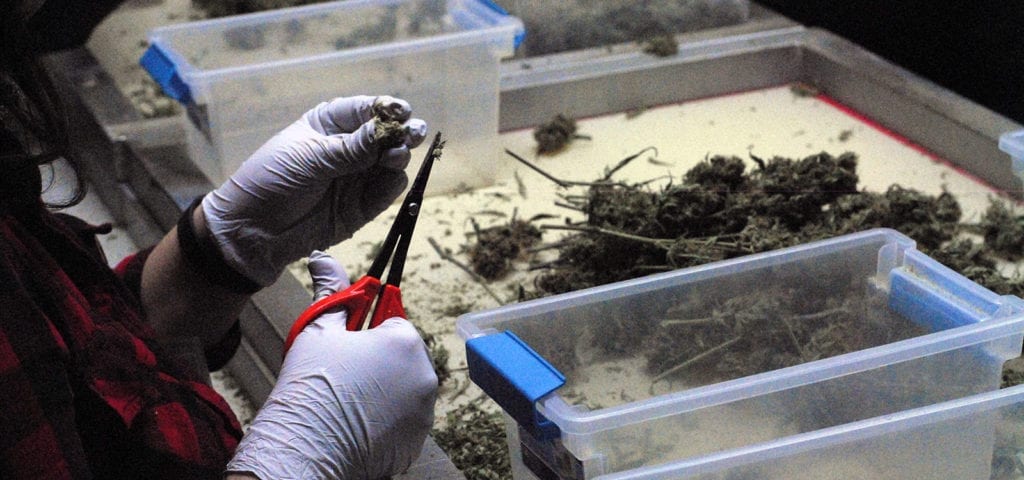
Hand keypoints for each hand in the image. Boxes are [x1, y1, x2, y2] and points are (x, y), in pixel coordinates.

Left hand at [202, 96, 427, 285]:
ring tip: (397, 157)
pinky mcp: (363, 205)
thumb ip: (353, 147)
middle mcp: (348, 148)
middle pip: (385, 135)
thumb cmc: (273, 181)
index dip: (386, 109)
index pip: (365, 110)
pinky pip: (386, 190)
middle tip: (414, 133)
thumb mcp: (311, 158)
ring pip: (390, 162)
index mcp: (329, 125)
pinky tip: (394, 179)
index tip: (402, 111)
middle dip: (401, 132)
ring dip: (399, 157)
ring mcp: (357, 177)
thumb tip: (388, 131)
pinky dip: (393, 184)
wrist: (255, 231)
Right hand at [226, 251, 437, 478]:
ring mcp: (424, 411)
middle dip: (378, 361)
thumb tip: (324, 258)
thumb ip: (331, 290)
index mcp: (404, 340)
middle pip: (402, 356)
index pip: (393, 321)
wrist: (304, 450)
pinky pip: (404, 420)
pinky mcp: (417, 441)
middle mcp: (425, 374)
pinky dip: (386, 421)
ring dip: (384, 390)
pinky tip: (357, 424)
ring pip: (404, 389)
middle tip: (343, 375)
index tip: (347, 345)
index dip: (366, 332)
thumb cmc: (310, 386)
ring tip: (347, 401)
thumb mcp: (317, 330)